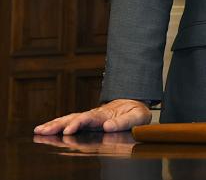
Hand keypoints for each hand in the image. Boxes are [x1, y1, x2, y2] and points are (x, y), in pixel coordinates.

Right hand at [33, 99, 151, 134]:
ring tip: (39, 131)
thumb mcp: (137, 116)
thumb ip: (124, 121)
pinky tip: (44, 130)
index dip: (78, 124)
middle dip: (58, 125)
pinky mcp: (86, 121)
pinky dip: (56, 125)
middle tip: (44, 131)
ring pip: (68, 119)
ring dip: (54, 125)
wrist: (135, 104)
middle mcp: (94, 115)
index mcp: (105, 114)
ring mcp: (88, 117)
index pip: (89, 118)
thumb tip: (107, 126)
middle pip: (73, 118)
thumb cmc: (136, 112)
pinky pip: (69, 122)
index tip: (68, 130)